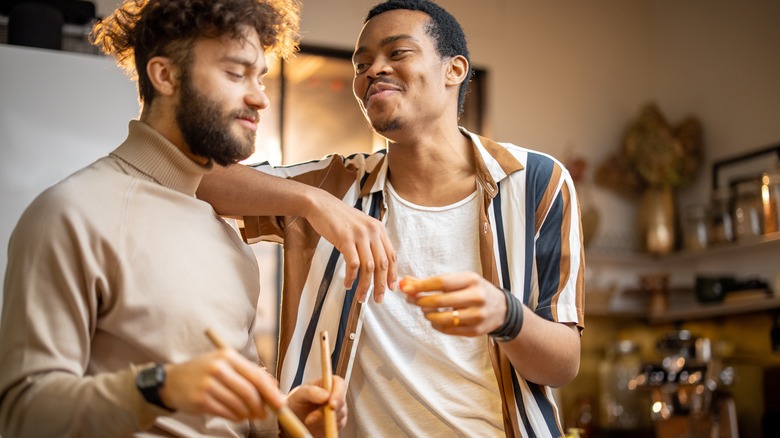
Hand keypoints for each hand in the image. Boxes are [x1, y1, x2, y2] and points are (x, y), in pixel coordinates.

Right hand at [159, 349, 282, 420]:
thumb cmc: (203, 372)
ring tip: (250, 415)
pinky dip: (236, 417)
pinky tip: (238, 416)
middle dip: (261, 406)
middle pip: (249, 392)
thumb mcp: (224, 364)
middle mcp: (218, 368)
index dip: (270, 392)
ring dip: (248, 414)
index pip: (256, 375)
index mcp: (227, 356)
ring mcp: (208, 384)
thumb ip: (248, 372)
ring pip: (238, 404)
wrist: (171, 381)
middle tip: (265, 414)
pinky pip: (226, 412)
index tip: (279, 403)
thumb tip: (273, 386)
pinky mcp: (201, 400)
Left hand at [286, 376, 347, 436]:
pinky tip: (314, 425)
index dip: (338, 394)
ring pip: (338, 416)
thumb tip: (326, 396)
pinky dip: (324, 427)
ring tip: (308, 420)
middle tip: (310, 419)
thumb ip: (311, 392)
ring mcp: (338, 409)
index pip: (340, 384)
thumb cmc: (297, 403)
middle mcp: (335, 395)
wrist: (295, 419)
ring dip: (322, 421)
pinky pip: (336, 427)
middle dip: (326, 412)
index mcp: (327, 383)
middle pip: (341, 403)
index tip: (331, 404)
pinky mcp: (338, 422)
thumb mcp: (299, 394)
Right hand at [304, 189, 395, 303]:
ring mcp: (359, 235)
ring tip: (361, 297)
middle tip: (378, 299)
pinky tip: (348, 284)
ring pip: (368, 267)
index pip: (391, 255)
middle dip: (381, 285)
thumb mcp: (361, 226)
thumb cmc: (339, 218)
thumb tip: (376, 264)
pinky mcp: (346, 239)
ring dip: (365, 285)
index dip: (392, 274)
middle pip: (382, 264)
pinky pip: (353, 264)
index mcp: (378, 229)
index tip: (391, 288)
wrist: (321, 205)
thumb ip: (370, 240)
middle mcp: (372, 231)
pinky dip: (351, 277)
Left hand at [399, 272, 507, 335]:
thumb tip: (405, 282)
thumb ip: (432, 282)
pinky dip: (436, 325)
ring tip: (425, 310)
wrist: (501, 309)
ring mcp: (477, 315)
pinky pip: (448, 330)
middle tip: (411, 300)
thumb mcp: (459, 280)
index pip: (442, 282)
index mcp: (472, 280)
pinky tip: (435, 320)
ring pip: (443, 318)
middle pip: (441, 300)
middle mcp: (476, 297)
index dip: (422, 286)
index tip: (406, 288)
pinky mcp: (475, 331)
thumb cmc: (474, 291)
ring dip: (428, 314)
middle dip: (421, 301)